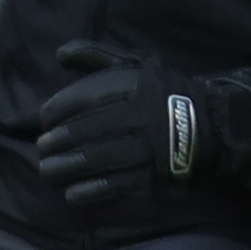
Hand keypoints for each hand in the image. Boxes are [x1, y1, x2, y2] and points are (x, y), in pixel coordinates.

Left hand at [32, 41, 250, 206]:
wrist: (208, 128)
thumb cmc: (159, 94)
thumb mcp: (135, 66)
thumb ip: (96, 57)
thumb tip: (59, 55)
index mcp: (134, 84)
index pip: (84, 97)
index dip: (57, 110)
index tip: (45, 119)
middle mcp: (141, 114)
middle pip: (87, 130)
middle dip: (57, 142)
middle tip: (42, 148)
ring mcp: (149, 147)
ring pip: (97, 160)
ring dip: (66, 168)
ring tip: (48, 171)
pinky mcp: (154, 175)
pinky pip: (116, 185)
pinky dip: (90, 191)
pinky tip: (71, 194)